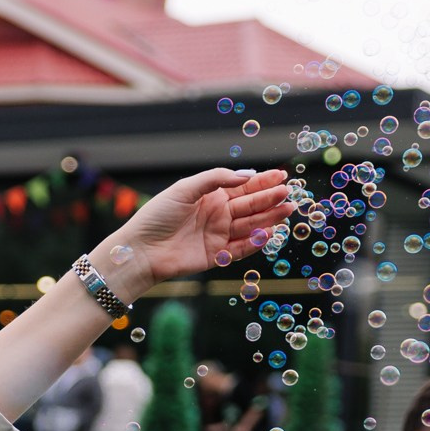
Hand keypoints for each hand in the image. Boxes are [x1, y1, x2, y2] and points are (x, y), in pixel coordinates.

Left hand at [101, 168, 294, 294]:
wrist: (140, 251)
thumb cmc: (157, 216)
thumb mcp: (185, 189)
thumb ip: (216, 179)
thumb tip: (246, 175)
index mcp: (210, 196)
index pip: (242, 187)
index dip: (262, 181)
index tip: (282, 175)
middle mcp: (216, 215)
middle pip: (250, 205)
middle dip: (270, 199)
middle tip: (289, 193)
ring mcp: (217, 235)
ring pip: (250, 226)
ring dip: (269, 218)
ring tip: (287, 210)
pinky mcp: (215, 255)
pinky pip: (240, 248)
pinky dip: (255, 242)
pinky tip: (270, 233)